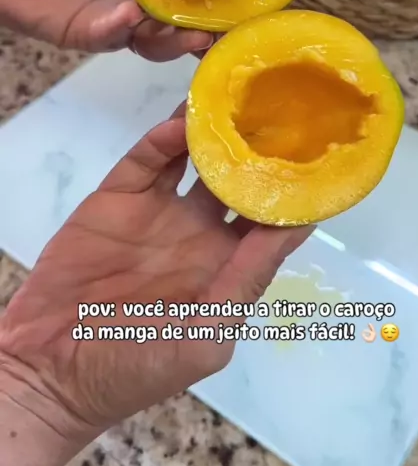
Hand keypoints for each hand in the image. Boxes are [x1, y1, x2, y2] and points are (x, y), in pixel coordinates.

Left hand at [0, 0, 212, 59]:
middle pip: (191, 18)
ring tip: (192, 32)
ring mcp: (123, 17)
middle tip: (231, 22)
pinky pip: (116, 37)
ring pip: (161, 40)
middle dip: (213, 25)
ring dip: (177, 38)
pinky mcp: (94, 33)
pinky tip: (130, 15)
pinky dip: (125, 28)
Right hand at [0, 105, 311, 445]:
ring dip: (215, 132)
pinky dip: (165, 137)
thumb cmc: (136, 367)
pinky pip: (149, 160)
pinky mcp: (121, 197)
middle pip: (239, 179)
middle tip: (282, 107)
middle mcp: (200, 231)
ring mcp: (160, 211)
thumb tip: (293, 229)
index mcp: (227, 265)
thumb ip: (246, 281)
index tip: (319, 154)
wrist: (51, 368)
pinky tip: (183, 119)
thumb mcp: (204, 338)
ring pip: (197, 159)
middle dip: (259, 148)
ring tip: (237, 97)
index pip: (271, 219)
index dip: (292, 191)